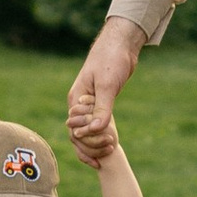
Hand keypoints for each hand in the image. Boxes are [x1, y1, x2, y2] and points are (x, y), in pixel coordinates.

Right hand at [67, 16, 141, 161]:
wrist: (120, 45)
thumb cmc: (111, 60)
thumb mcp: (107, 85)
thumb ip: (102, 108)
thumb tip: (95, 130)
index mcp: (76, 99)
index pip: (75, 128)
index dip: (88, 139)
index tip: (108, 142)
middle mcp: (79, 104)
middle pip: (78, 133)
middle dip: (92, 145)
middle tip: (111, 148)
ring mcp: (88, 105)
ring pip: (85, 132)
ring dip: (95, 144)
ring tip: (111, 150)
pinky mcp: (99, 104)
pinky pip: (94, 125)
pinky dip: (99, 136)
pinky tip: (109, 145)